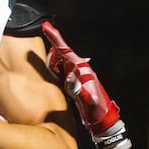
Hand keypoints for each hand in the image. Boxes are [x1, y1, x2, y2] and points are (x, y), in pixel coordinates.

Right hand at [41, 21, 129, 148]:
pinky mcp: (76, 83)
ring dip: (54, 56)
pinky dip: (57, 66)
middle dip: (54, 44)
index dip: (55, 38)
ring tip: (48, 54)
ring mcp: (79, 76)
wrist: (104, 122)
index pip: (66, 51)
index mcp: (83, 71)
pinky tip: (53, 67)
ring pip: (63, 61)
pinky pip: (63, 70)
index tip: (46, 26)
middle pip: (63, 53)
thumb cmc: (97, 112)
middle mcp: (81, 71)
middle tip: (45, 34)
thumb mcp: (88, 101)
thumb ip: (78, 89)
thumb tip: (71, 76)